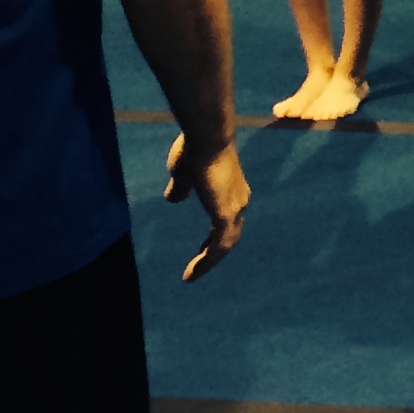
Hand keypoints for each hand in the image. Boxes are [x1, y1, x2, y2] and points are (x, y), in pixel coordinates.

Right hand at [163, 130, 248, 281]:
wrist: (206, 137)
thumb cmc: (194, 149)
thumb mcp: (182, 172)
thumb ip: (181, 187)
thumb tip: (173, 198)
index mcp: (232, 190)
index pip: (227, 219)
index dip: (215, 235)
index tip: (202, 246)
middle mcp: (239, 200)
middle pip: (229, 234)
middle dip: (214, 251)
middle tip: (199, 264)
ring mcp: (236, 208)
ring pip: (226, 244)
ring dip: (208, 261)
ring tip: (191, 275)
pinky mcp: (227, 215)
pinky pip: (219, 247)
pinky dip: (207, 262)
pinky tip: (192, 273)